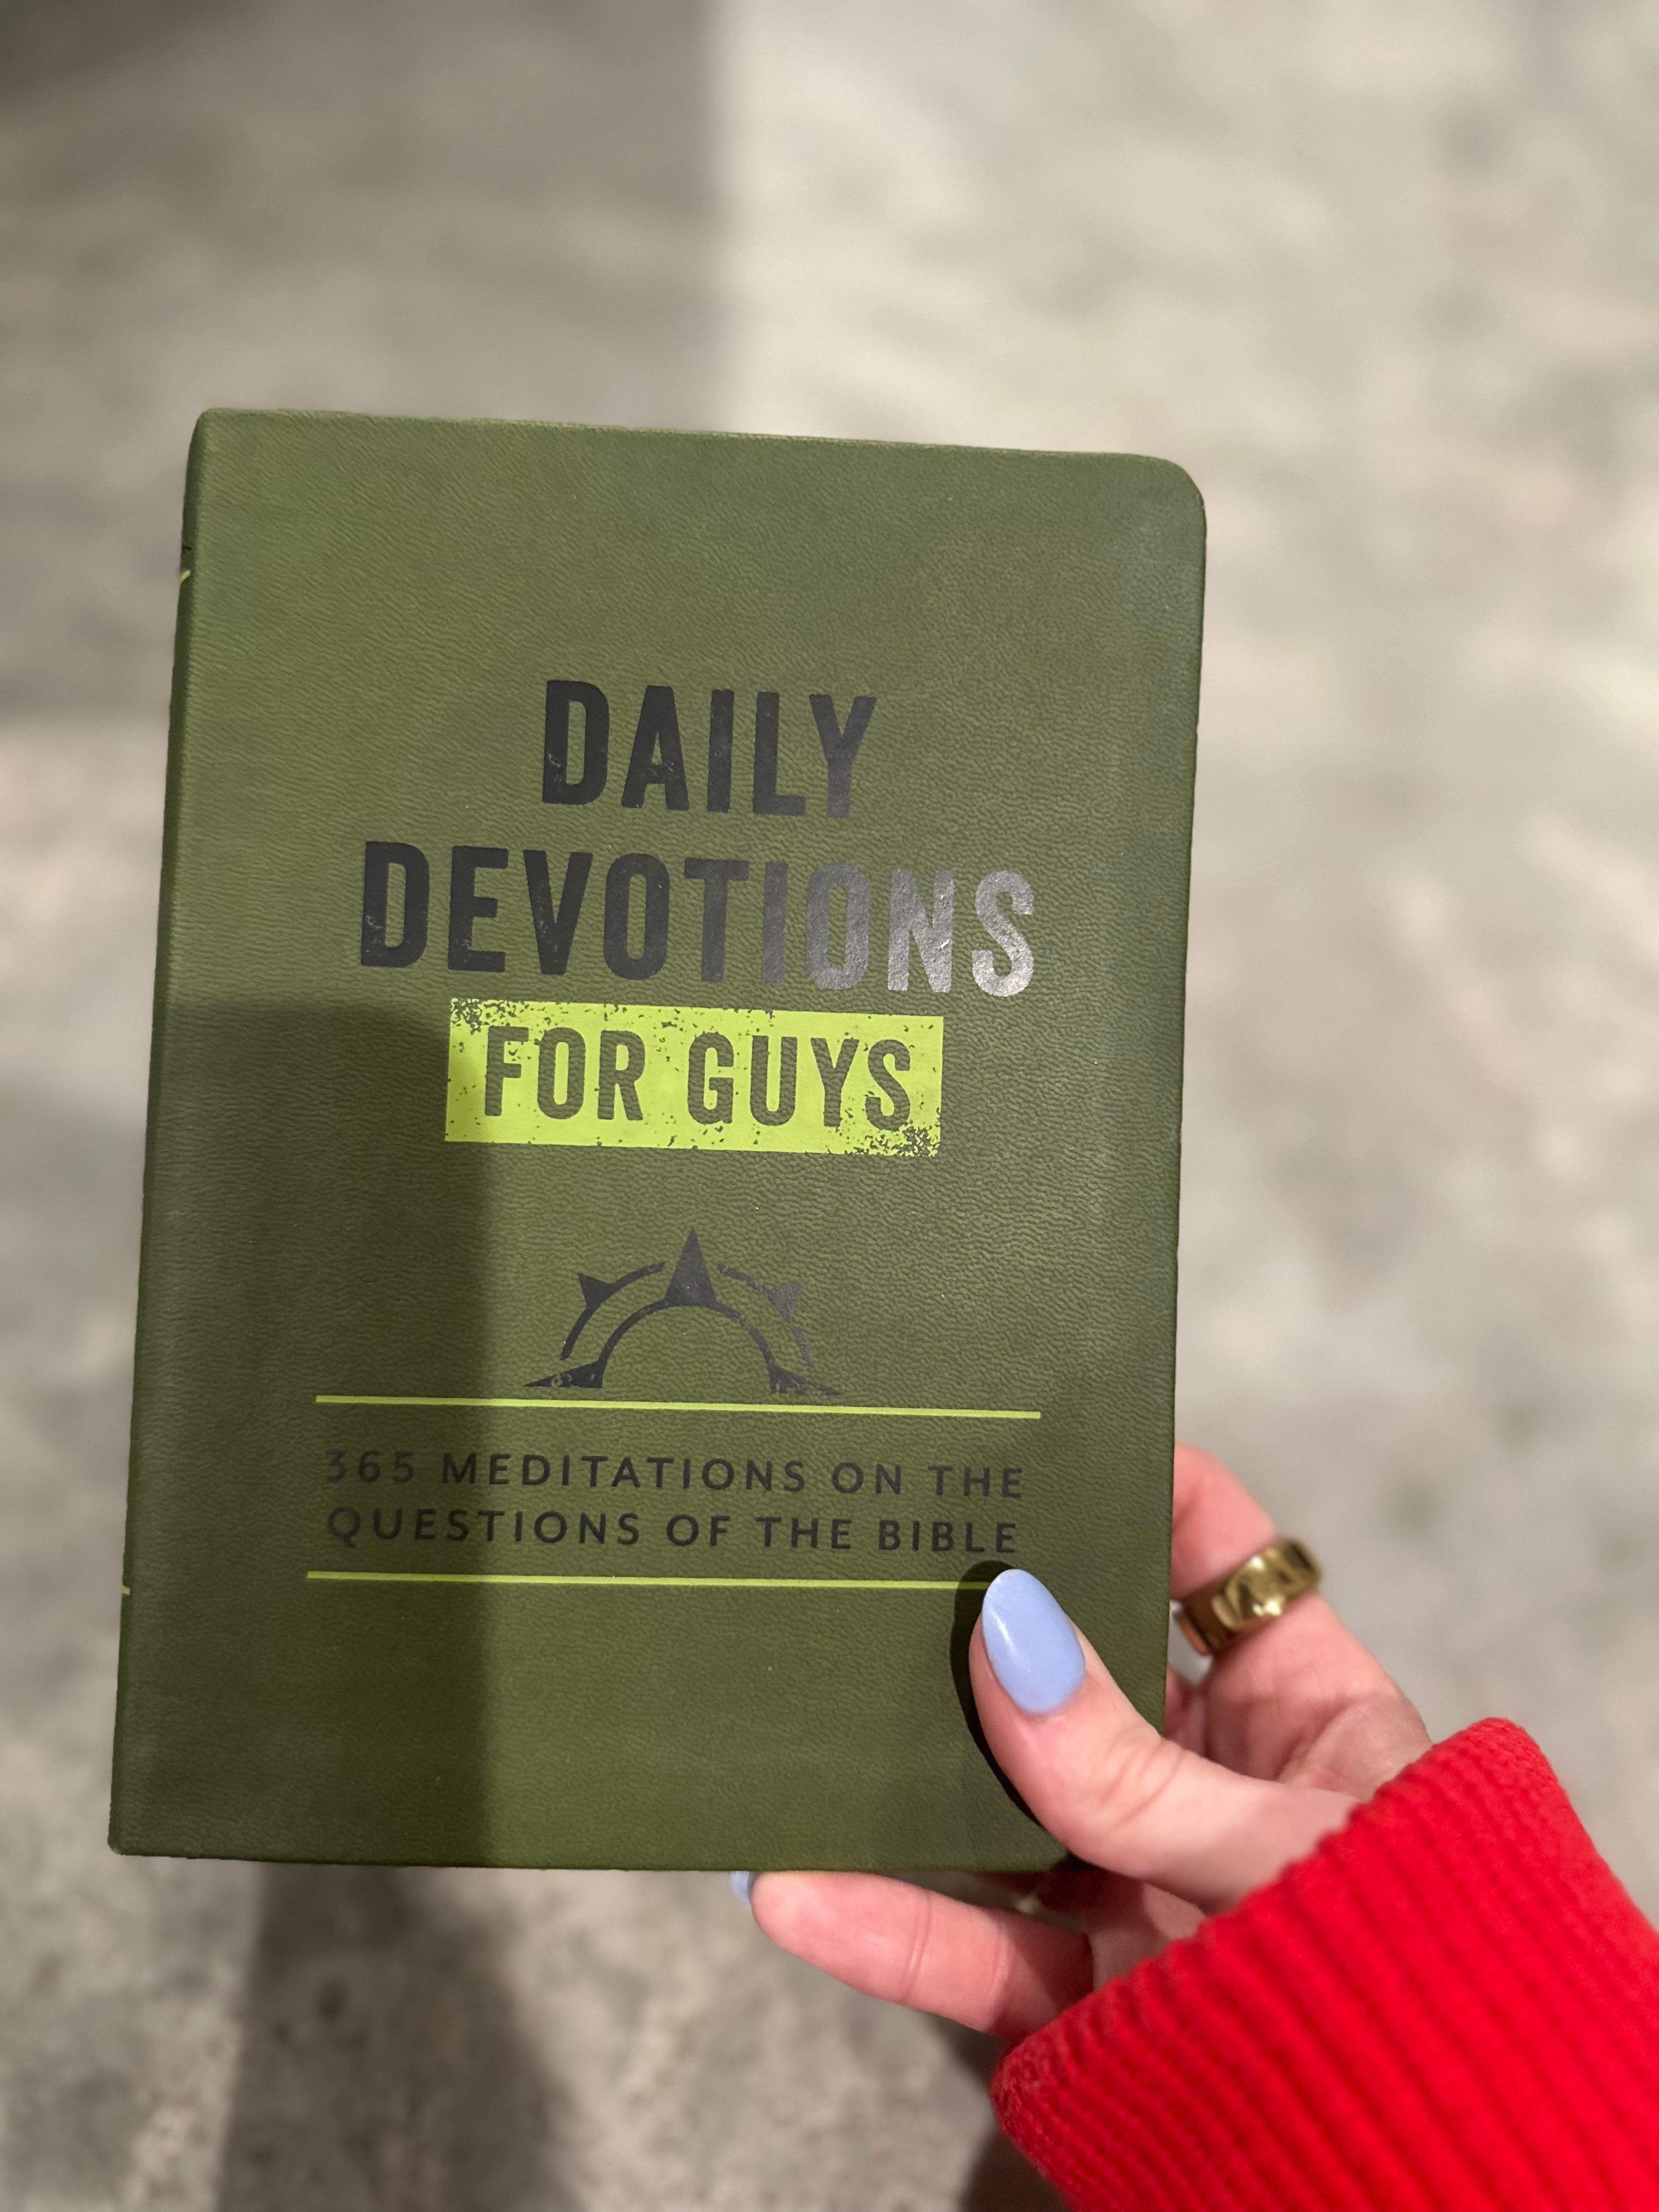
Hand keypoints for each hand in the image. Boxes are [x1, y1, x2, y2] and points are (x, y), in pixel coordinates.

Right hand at [749, 1444, 1429, 2038]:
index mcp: (1304, 1710)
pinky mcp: (1088, 1993)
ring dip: (902, 1778)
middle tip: (883, 1550)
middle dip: (986, 1620)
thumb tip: (1010, 1631)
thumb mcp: (1285, 1853)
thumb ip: (1136, 1766)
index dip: (1139, 1481)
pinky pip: (975, 1948)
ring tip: (798, 1721)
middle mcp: (1212, 1781)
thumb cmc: (1412, 1982)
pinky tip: (798, 1887)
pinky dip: (887, 1926)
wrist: (1407, 2175)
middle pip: (1081, 1668)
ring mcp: (1143, 1882)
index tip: (1036, 1429)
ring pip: (1004, 1806)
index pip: (1216, 1558)